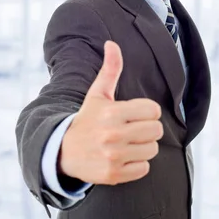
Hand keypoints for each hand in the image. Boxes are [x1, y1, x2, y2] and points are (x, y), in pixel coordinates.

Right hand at [58, 40, 163, 184]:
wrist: (62, 152)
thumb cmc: (88, 119)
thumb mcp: (97, 94)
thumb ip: (110, 69)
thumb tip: (112, 43)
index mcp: (113, 112)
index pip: (154, 110)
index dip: (147, 111)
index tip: (134, 114)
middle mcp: (113, 135)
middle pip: (157, 130)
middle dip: (147, 129)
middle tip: (132, 130)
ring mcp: (113, 156)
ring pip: (152, 149)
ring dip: (143, 147)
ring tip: (127, 144)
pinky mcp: (113, 175)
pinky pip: (144, 168)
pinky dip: (137, 165)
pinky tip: (123, 158)